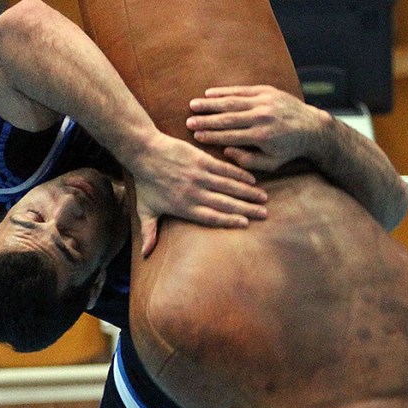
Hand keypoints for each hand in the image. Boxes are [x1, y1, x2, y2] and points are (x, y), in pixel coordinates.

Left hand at [129, 133, 267, 257]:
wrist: (144, 153)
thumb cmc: (145, 182)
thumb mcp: (145, 209)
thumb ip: (149, 232)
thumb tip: (144, 254)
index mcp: (184, 207)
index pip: (211, 217)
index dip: (229, 221)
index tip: (246, 224)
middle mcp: (194, 194)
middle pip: (225, 204)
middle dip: (246, 210)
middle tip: (264, 214)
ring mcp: (199, 176)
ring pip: (229, 187)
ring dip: (247, 193)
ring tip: (262, 198)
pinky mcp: (202, 161)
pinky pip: (225, 169)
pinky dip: (239, 174)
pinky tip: (252, 180)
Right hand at [186, 85, 325, 171]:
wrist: (311, 127)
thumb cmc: (288, 150)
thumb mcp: (270, 163)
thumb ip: (247, 161)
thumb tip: (226, 151)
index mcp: (262, 136)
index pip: (230, 135)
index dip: (211, 135)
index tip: (195, 135)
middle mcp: (262, 116)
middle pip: (228, 117)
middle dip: (206, 119)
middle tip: (188, 121)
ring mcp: (264, 101)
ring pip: (232, 102)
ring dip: (211, 103)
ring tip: (193, 105)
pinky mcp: (266, 91)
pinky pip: (241, 90)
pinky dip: (224, 92)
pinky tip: (209, 93)